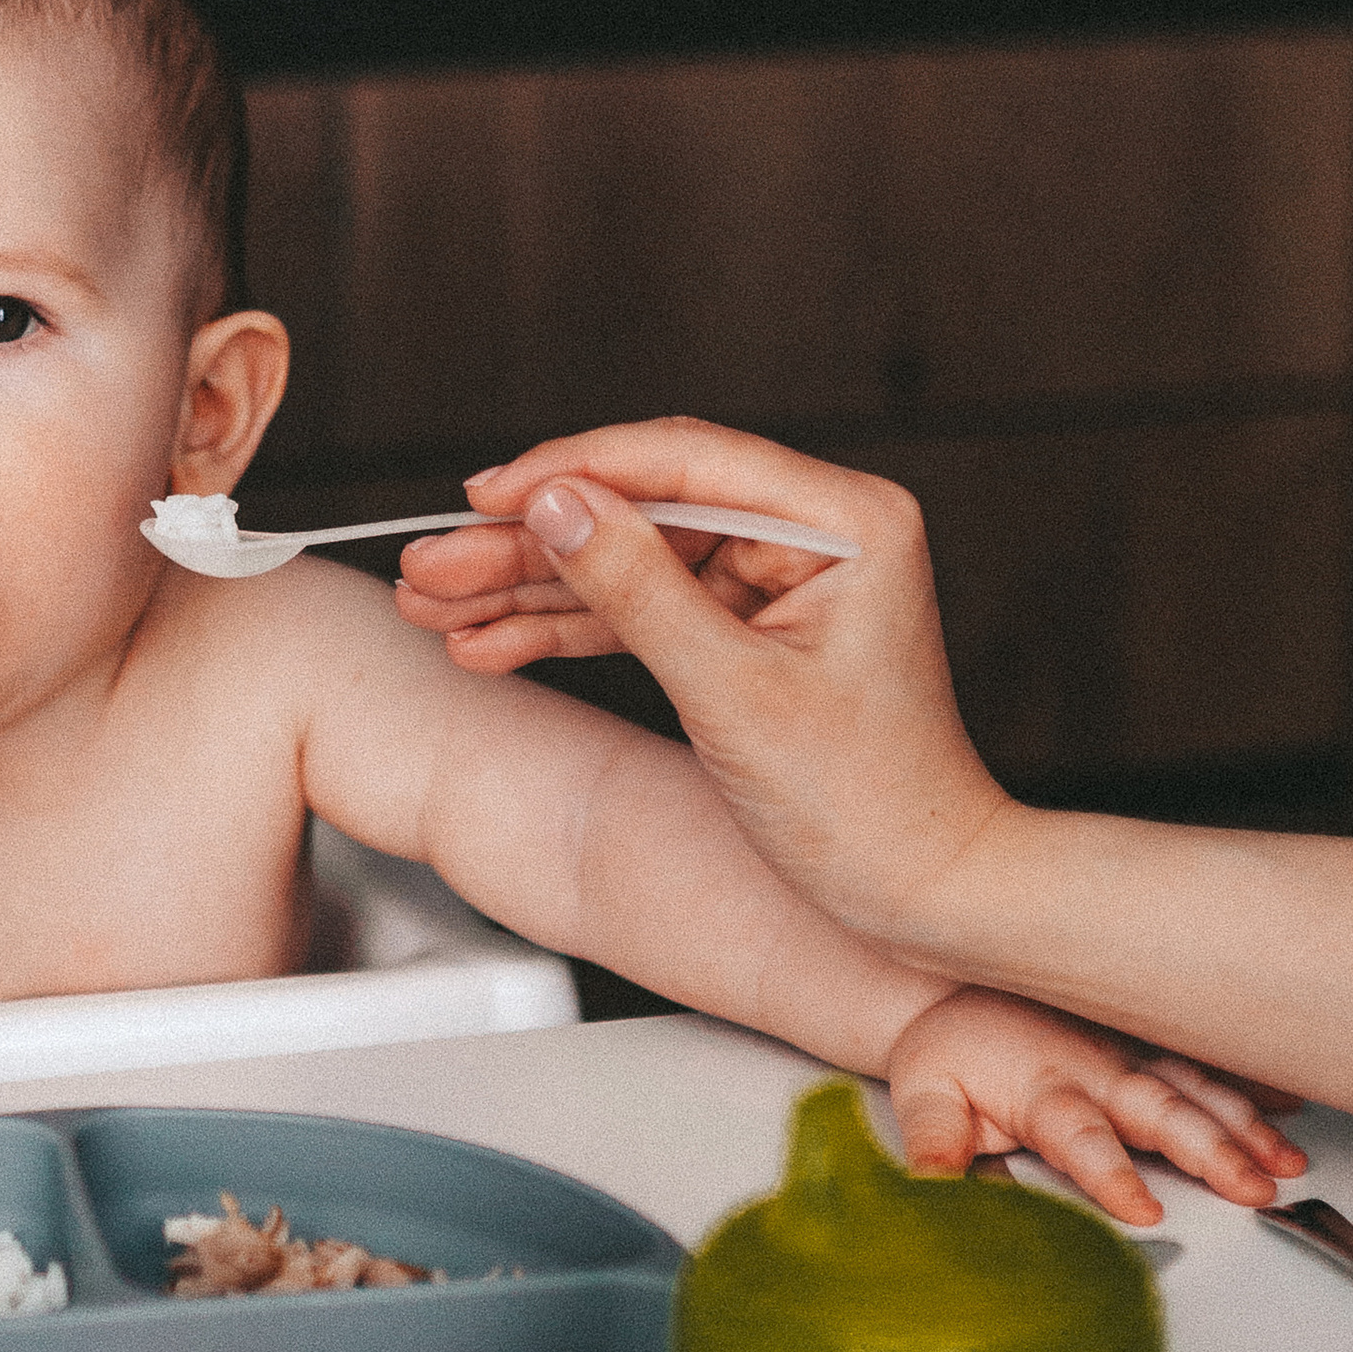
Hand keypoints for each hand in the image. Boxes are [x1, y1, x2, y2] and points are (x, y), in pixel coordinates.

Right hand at [401, 419, 1001, 954]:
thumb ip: (639, 589)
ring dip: (529, 587)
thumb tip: (559, 502)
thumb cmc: (868, 803)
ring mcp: (779, 580)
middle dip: (528, 540)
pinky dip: (567, 628)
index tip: (484, 494)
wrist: (920, 891)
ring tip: (435, 602)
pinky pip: (642, 610)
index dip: (571, 470)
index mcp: (844, 520)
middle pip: (641, 508)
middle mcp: (815, 533)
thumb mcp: (734, 692)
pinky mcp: (750, 628)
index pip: (682, 460)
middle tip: (432, 560)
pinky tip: (489, 638)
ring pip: (626, 560)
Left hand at [886, 989, 1305, 1226]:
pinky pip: (1209, 1061)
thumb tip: (932, 1190)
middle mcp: (1098, 1069)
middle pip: (1162, 1111)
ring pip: (1198, 1088)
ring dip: (1246, 1125)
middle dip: (1213, 1151)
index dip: (1113, 1175)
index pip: (1081, 1138)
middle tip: (1257, 1190)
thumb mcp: (922, 1096)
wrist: (958, 984)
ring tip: (1288, 1163)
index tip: (1145, 1209)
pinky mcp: (1150, 1043)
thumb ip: (934, 1144)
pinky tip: (1294, 1104)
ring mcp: (1132, 1052)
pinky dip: (1252, 1083)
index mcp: (1043, 1089)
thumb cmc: (949, 1050)